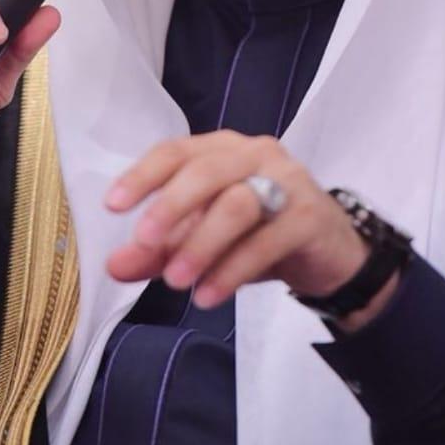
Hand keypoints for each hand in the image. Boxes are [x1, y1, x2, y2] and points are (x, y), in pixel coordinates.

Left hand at [105, 131, 398, 328]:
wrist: (331, 254)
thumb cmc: (258, 235)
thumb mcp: (203, 241)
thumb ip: (160, 250)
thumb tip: (114, 265)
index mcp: (222, 149)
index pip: (176, 151)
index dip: (143, 175)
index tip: (112, 205)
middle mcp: (255, 154)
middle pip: (207, 171)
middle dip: (171, 206)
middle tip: (144, 242)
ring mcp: (287, 180)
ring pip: (238, 203)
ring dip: (201, 244)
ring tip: (176, 282)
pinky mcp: (310, 215)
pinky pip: (268, 239)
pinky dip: (234, 269)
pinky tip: (210, 295)